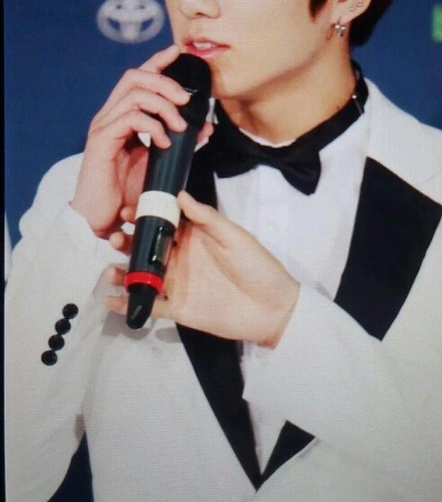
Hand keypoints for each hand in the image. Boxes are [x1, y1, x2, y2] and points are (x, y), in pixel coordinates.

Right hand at [70, 45, 212, 237]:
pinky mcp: (101, 141)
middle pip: (134, 77)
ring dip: (164, 105)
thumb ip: (182, 142)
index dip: (157, 61)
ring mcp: (104, 126)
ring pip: (135, 94)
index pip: (138, 78)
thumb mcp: (161, 161)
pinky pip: (130, 118)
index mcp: (122, 116)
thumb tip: (207, 126)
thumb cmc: (127, 191)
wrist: (102, 217)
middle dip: (165, 81)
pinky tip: (164, 142)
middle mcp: (110, 115)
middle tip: (185, 99)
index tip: (177, 52)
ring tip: (179, 126)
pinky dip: (153, 126)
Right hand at [105, 191, 299, 347]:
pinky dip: (127, 303)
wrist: (272, 307)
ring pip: (142, 276)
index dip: (143, 216)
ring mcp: (176, 283)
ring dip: (122, 272)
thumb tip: (180, 194)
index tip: (127, 210)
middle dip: (127, 242)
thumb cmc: (256, 265)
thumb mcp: (234, 236)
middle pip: (145, 248)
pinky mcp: (177, 308)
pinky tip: (109, 300)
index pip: (162, 223)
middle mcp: (179, 258)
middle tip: (114, 238)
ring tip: (110, 270)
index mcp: (192, 237)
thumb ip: (206, 217)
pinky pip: (148, 304)